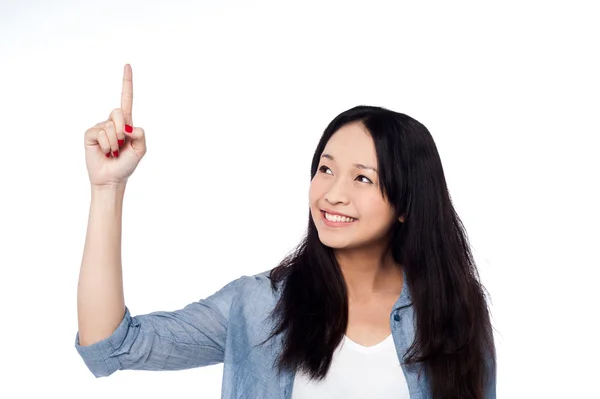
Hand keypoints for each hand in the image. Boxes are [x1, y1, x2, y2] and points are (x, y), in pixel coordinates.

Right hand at [84, 64, 146, 186]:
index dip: (127, 82)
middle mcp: (112, 122)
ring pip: (109, 126)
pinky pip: (99, 132)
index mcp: (127, 123)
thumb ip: (140, 134)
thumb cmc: (127, 164)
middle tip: (121, 145)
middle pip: (118, 112)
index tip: (127, 65)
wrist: (112, 178)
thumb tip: (129, 126)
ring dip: (114, 142)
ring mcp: (100, 127)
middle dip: (122, 130)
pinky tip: (104, 152)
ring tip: (112, 152)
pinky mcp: (90, 134)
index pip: (126, 98)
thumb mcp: (141, 150)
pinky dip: (105, 145)